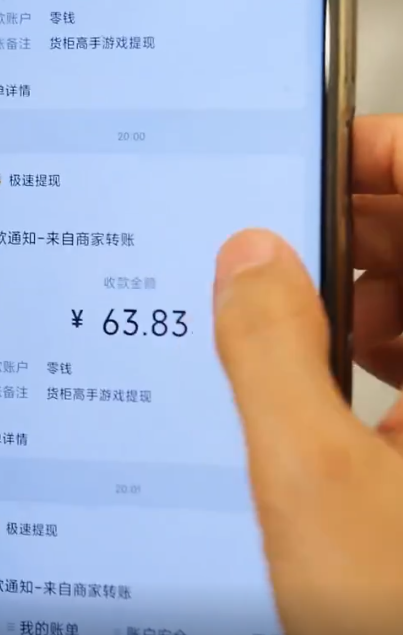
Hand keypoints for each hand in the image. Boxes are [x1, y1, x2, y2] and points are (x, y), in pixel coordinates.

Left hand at [0, 167, 136, 634]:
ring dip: (132, 392)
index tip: (66, 149)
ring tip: (206, 363)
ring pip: (80, 412)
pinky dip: (134, 499)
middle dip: (98, 286)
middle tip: (174, 249)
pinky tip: (175, 492)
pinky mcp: (25, 553)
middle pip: (37, 327)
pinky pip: (92, 510)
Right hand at [213, 115, 402, 634]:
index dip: (386, 155)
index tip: (325, 146)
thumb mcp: (315, 489)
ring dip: (365, 305)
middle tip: (281, 234)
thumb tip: (246, 262)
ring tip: (293, 316)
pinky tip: (323, 395)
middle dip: (361, 234)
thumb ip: (269, 355)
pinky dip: (377, 371)